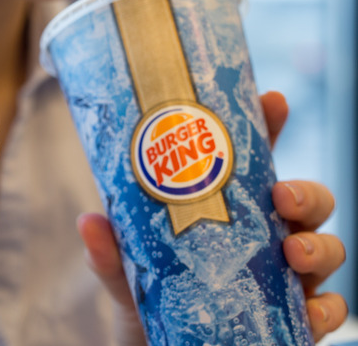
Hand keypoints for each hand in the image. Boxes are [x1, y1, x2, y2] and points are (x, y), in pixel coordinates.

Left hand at [77, 91, 347, 344]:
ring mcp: (283, 277)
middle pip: (305, 201)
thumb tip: (90, 221)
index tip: (274, 100)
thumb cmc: (149, 297)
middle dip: (305, 192)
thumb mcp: (124, 272)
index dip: (270, 126)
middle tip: (281, 195)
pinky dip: (325, 309)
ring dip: (319, 246)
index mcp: (228, 210)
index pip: (256, 160)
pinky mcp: (292, 318)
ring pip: (327, 249)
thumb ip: (110, 251)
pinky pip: (328, 311)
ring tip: (292, 253)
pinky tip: (309, 310)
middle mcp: (264, 237)